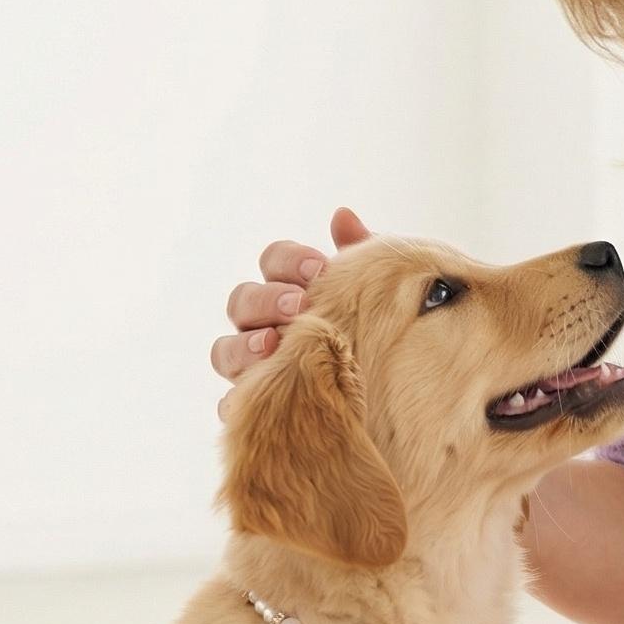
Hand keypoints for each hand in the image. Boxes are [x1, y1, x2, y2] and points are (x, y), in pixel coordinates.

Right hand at [210, 207, 370, 421]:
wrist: (397, 395)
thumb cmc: (378, 335)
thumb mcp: (373, 296)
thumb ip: (358, 256)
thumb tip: (342, 216)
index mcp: (289, 289)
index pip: (272, 261)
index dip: (288, 260)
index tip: (319, 270)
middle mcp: (263, 325)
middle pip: (241, 302)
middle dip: (266, 301)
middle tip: (298, 306)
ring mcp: (253, 367)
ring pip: (226, 351)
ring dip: (244, 347)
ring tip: (272, 346)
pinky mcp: (255, 406)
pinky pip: (231, 404)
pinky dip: (238, 400)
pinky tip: (259, 396)